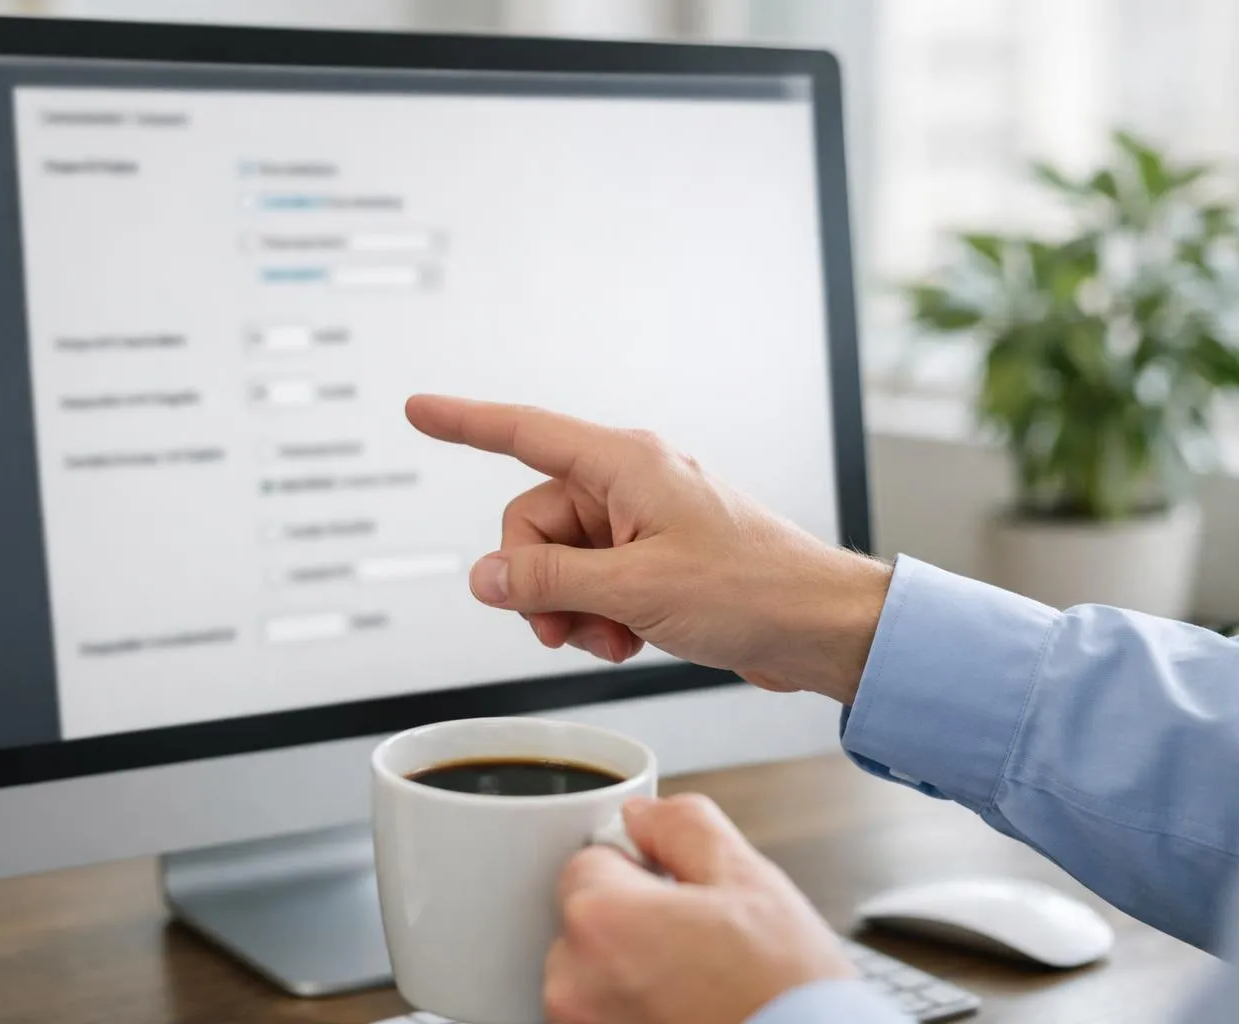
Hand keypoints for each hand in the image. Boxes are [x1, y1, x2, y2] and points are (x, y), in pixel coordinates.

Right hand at [404, 394, 890, 702]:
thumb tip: (484, 578)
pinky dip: (596, 616)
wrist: (819, 629)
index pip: (524, 432)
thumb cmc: (753, 590)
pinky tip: (627, 640)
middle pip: (532, 522)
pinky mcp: (652, 559)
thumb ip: (549, 582)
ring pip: (558, 561)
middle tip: (563, 625)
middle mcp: (628, 484)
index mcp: (625, 465)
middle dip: (537, 582)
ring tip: (609, 637)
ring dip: (570, 608)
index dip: (464, 422)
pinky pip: (591, 581)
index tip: (418, 409)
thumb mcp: (635, 590)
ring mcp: (641, 522)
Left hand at [546, 794, 854, 1023]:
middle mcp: (573, 981)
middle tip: (698, 948)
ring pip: (594, 974)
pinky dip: (634, 1013)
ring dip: (631, 974)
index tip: (680, 899)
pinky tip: (685, 1015)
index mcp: (600, 918)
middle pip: (587, 921)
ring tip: (697, 989)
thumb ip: (682, 826)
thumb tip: (642, 815)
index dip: (642, 872)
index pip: (590, 861)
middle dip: (634, 924)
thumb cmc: (785, 994)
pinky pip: (606, 1014)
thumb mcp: (748, 880)